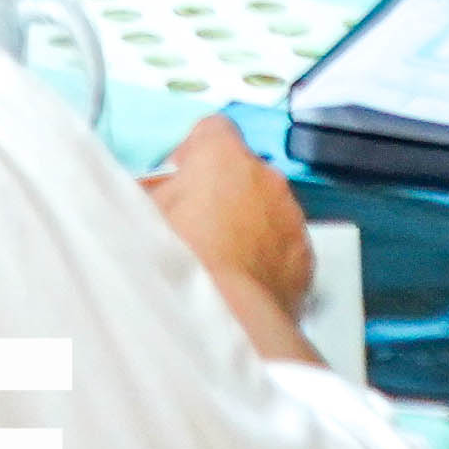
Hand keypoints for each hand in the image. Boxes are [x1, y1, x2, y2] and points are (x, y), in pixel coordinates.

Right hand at [146, 117, 323, 363]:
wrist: (225, 318)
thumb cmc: (176, 259)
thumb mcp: (141, 215)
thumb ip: (149, 193)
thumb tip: (148, 194)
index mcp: (222, 156)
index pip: (213, 129)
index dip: (196, 152)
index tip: (183, 177)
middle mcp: (266, 176)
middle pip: (243, 172)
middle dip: (224, 191)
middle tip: (197, 226)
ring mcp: (292, 215)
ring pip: (268, 208)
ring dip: (249, 224)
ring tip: (223, 261)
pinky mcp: (306, 256)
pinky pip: (284, 245)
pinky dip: (268, 257)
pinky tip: (245, 282)